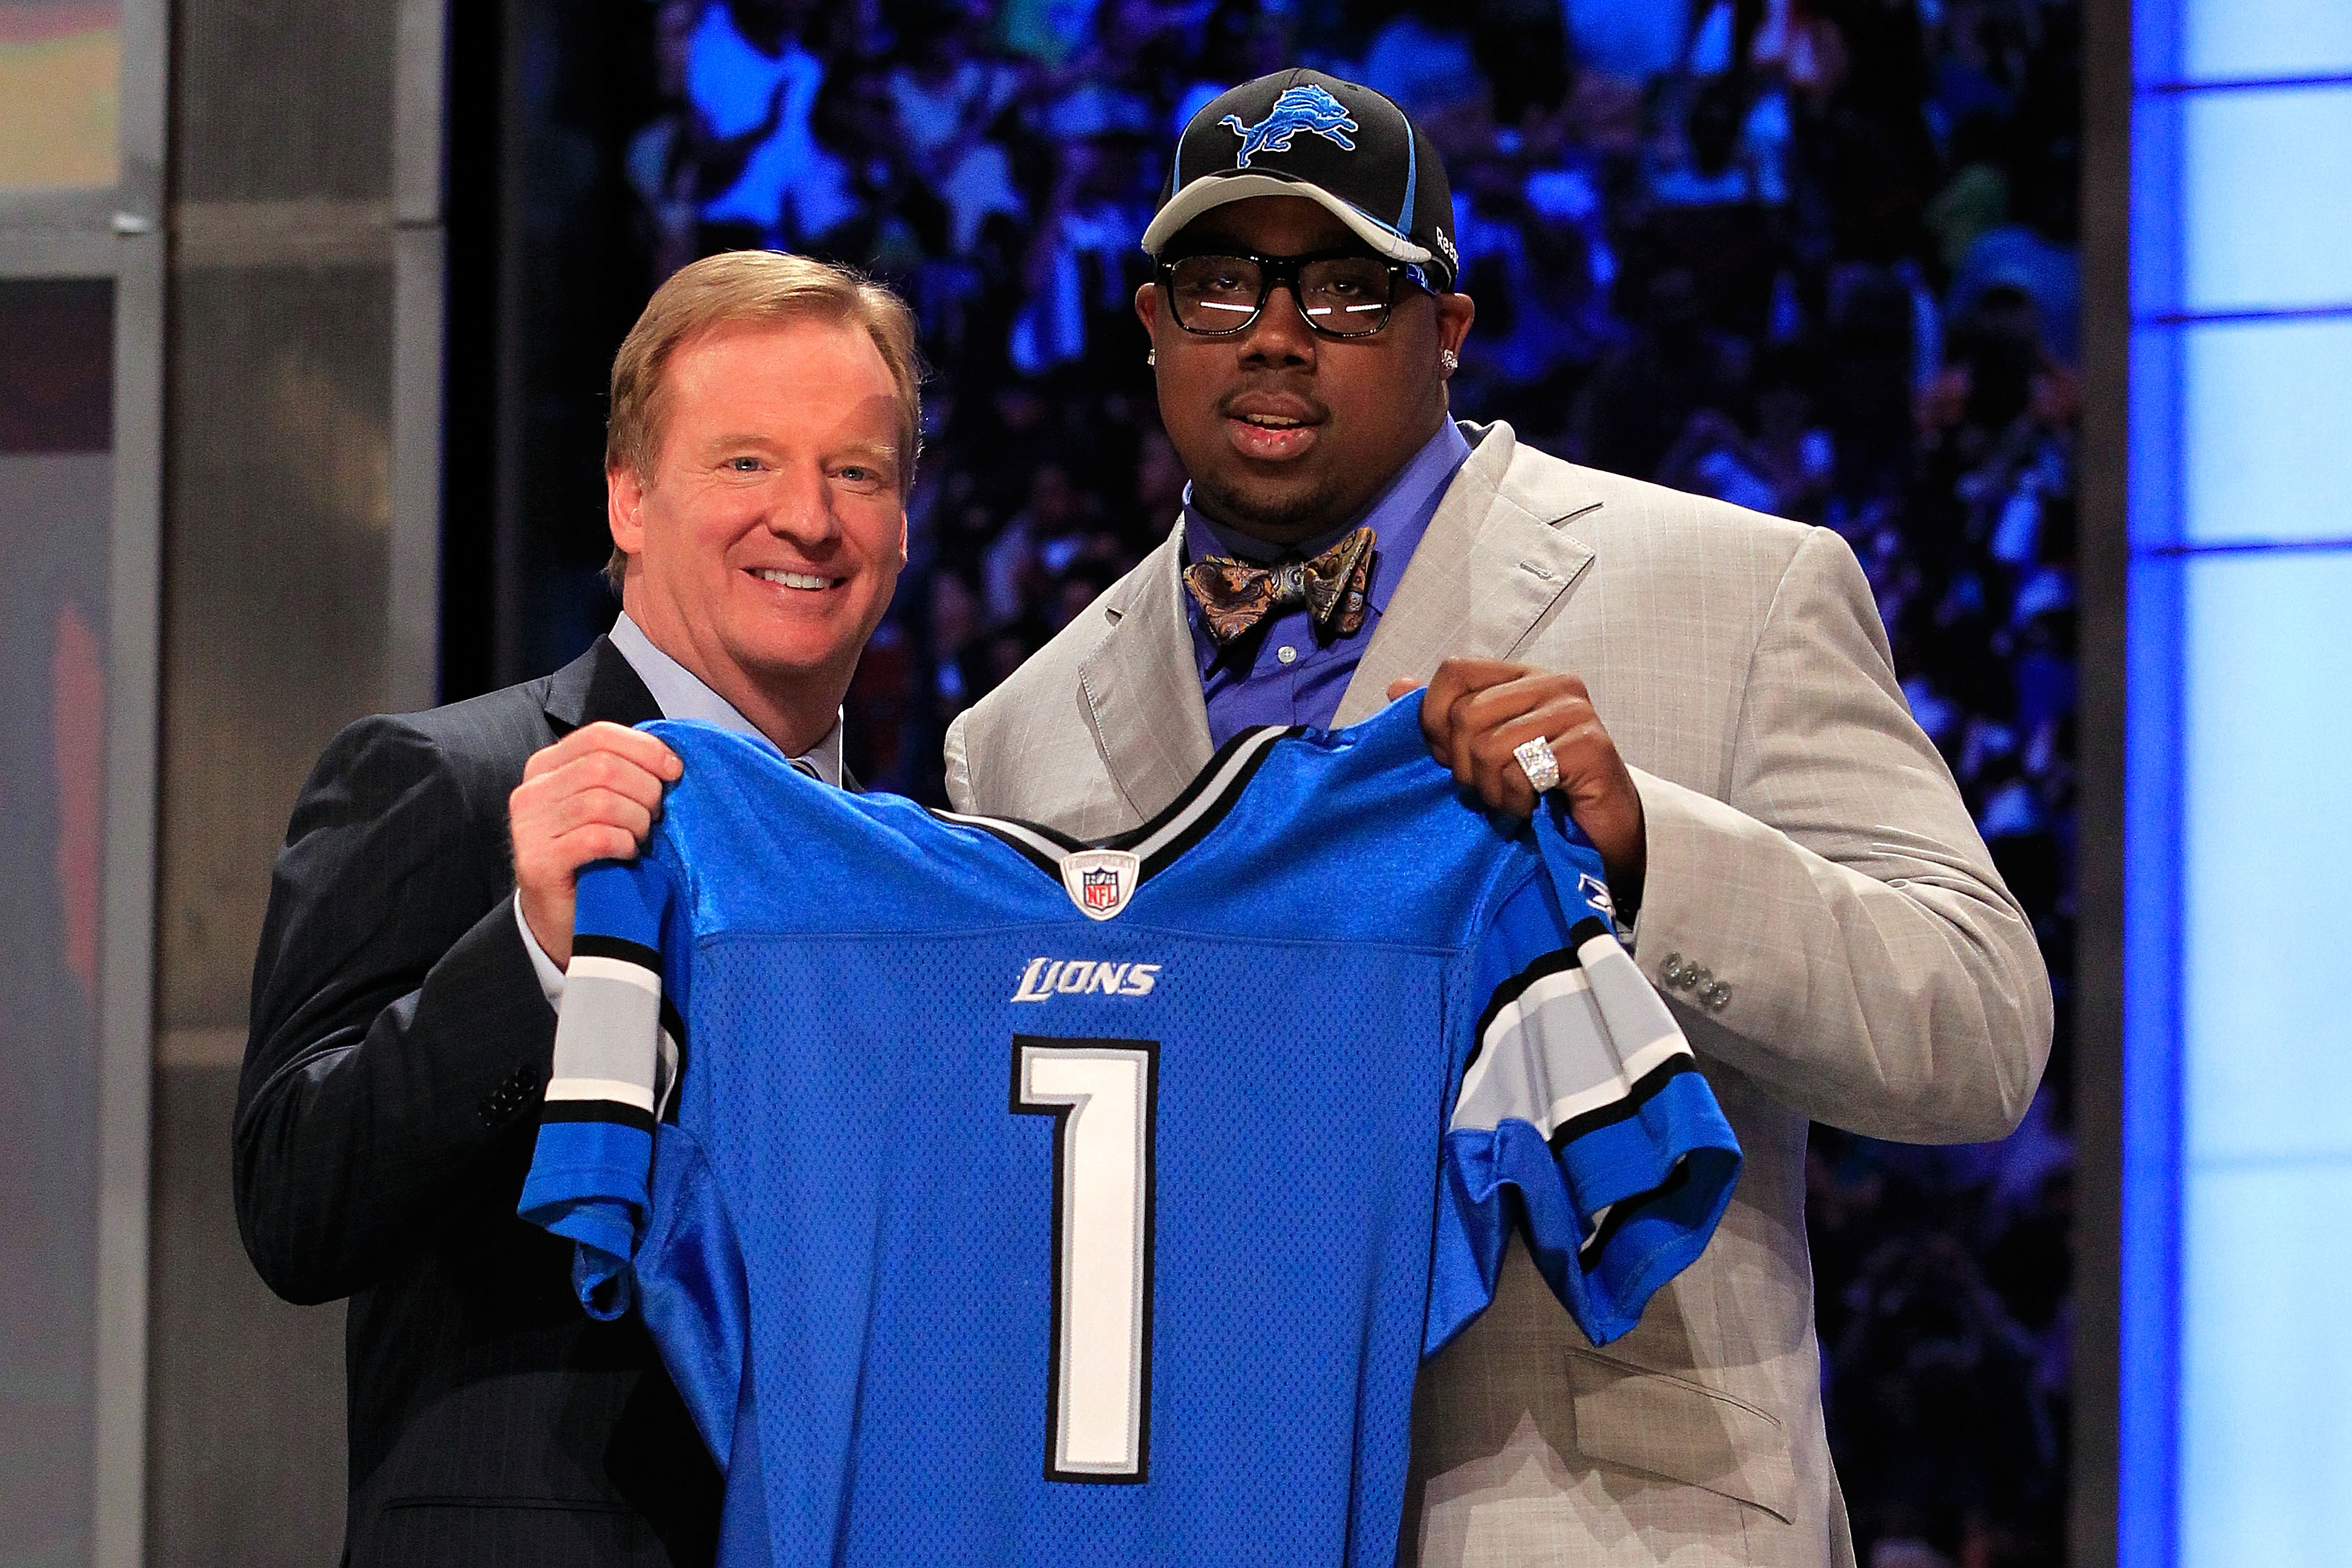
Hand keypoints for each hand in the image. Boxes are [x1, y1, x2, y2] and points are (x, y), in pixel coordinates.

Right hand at [509, 722, 681, 966]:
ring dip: (637, 820)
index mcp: (546, 766)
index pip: (599, 735)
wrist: (563, 917)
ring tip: (640, 838)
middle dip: (645, 789)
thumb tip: (668, 756)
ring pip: (602, 801)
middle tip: (655, 816)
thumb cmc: (594, 856)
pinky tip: (628, 855)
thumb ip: (621, 773)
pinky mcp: (538, 862)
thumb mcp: (604, 804)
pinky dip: (623, 844)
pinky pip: (596, 837)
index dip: (644, 748)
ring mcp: (528, 827)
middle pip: (605, 767)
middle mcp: (530, 791)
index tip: (674, 769)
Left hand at [1390, 659, 1647, 903]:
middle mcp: (1552, 683)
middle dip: (1464, 766)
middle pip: (1467, 714)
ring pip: (1490, 745)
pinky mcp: (1590, 746)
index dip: (1434, 718)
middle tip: (1489, 789)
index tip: (1446, 758)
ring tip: (1514, 801)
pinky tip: (1535, 807)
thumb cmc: (1538, 795)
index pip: (1455, 671)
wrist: (1598, 840)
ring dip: (1493, 790)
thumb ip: (1444, 719)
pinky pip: (1522, 772)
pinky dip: (1517, 801)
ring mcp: (1575, 711)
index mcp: (1521, 677)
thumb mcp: (1481, 754)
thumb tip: (1397, 686)